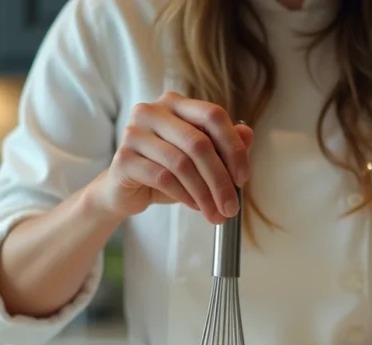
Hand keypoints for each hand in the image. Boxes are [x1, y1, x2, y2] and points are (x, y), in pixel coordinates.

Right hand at [86, 91, 253, 224]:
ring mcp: (134, 133)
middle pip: (199, 143)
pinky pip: (163, 178)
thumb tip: (248, 134)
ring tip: (215, 214)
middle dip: (220, 180)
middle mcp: (152, 111)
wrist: (124, 191)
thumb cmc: (165, 171)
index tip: (243, 178)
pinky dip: (184, 196)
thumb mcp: (199, 161)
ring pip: (182, 163)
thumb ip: (222, 146)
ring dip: (204, 194)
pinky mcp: (123, 159)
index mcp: (175, 104)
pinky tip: (194, 206)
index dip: (233, 147)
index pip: (213, 115)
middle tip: (231, 207)